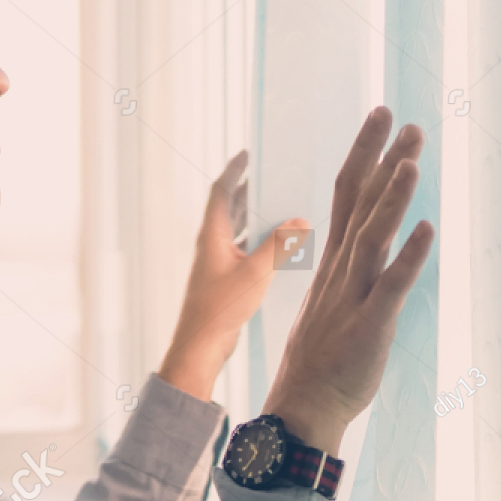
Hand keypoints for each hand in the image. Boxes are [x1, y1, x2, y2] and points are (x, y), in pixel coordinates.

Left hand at [158, 151, 307, 400]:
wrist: (201, 347)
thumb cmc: (221, 310)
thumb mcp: (256, 274)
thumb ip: (278, 245)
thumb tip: (299, 221)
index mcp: (211, 236)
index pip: (221, 191)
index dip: (234, 170)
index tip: (247, 154)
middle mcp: (211, 245)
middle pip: (228, 208)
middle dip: (247, 190)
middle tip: (269, 176)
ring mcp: (216, 263)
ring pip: (235, 230)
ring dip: (253, 216)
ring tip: (277, 204)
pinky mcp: (224, 280)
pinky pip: (242, 250)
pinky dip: (257, 241)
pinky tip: (276, 245)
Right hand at [262, 107, 433, 455]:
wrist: (303, 406)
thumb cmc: (321, 359)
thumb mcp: (330, 302)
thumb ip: (348, 268)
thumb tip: (367, 241)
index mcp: (333, 262)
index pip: (347, 195)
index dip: (364, 154)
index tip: (380, 119)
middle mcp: (341, 270)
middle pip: (359, 204)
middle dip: (381, 160)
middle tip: (402, 119)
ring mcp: (353, 295)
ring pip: (373, 237)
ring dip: (393, 198)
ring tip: (411, 161)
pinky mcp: (369, 325)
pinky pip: (391, 286)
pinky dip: (409, 257)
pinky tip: (426, 229)